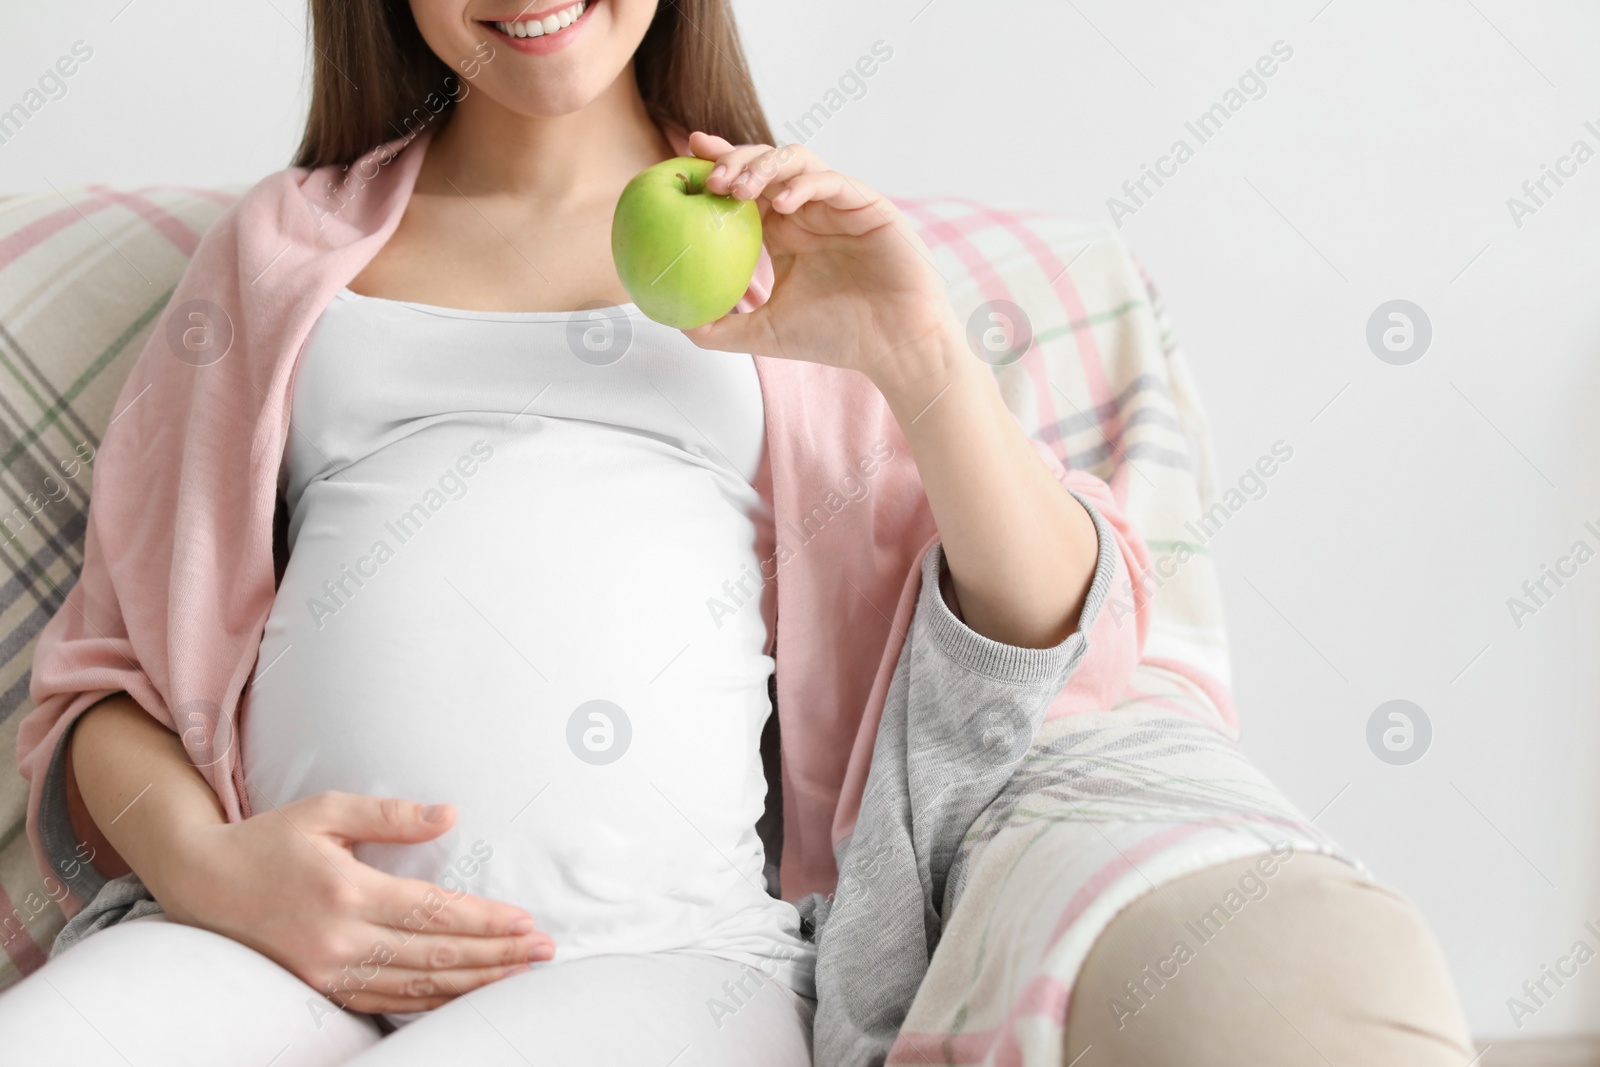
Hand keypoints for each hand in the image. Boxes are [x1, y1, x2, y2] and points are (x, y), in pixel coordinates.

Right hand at [153, 791, 552, 1015]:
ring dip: (474, 984)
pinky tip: (465, 995)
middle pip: (436, 957)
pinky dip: (433, 1002)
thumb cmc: (269, 838)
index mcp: (347, 892)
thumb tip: (449, 814)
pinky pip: (389, 1001)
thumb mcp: (326, 809)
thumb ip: (390, 814)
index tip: (527, 922)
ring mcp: (329, 971)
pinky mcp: (320, 988)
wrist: (202, 883)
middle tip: (544, 953)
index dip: (486, 921)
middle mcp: (340, 940)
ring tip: (519, 976)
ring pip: (418, 987)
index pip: (435, 913)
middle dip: (497, 957)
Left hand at [680, 131, 961, 397]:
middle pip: (765, 163)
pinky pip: (832, 180)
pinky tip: (780, 204)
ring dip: (764, 165)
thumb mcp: (766, 334)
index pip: (746, 187)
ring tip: (740, 188)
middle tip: (710, 178)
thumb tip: (676, 321)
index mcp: (786, 232)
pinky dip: (803, 184)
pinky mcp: (868, 204)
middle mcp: (809, 211)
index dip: (718, 165)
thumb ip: (721, 328)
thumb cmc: (835, 338)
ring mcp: (838, 204)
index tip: (687, 158)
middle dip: (735, 160)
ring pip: (797, 160)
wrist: (893, 347)